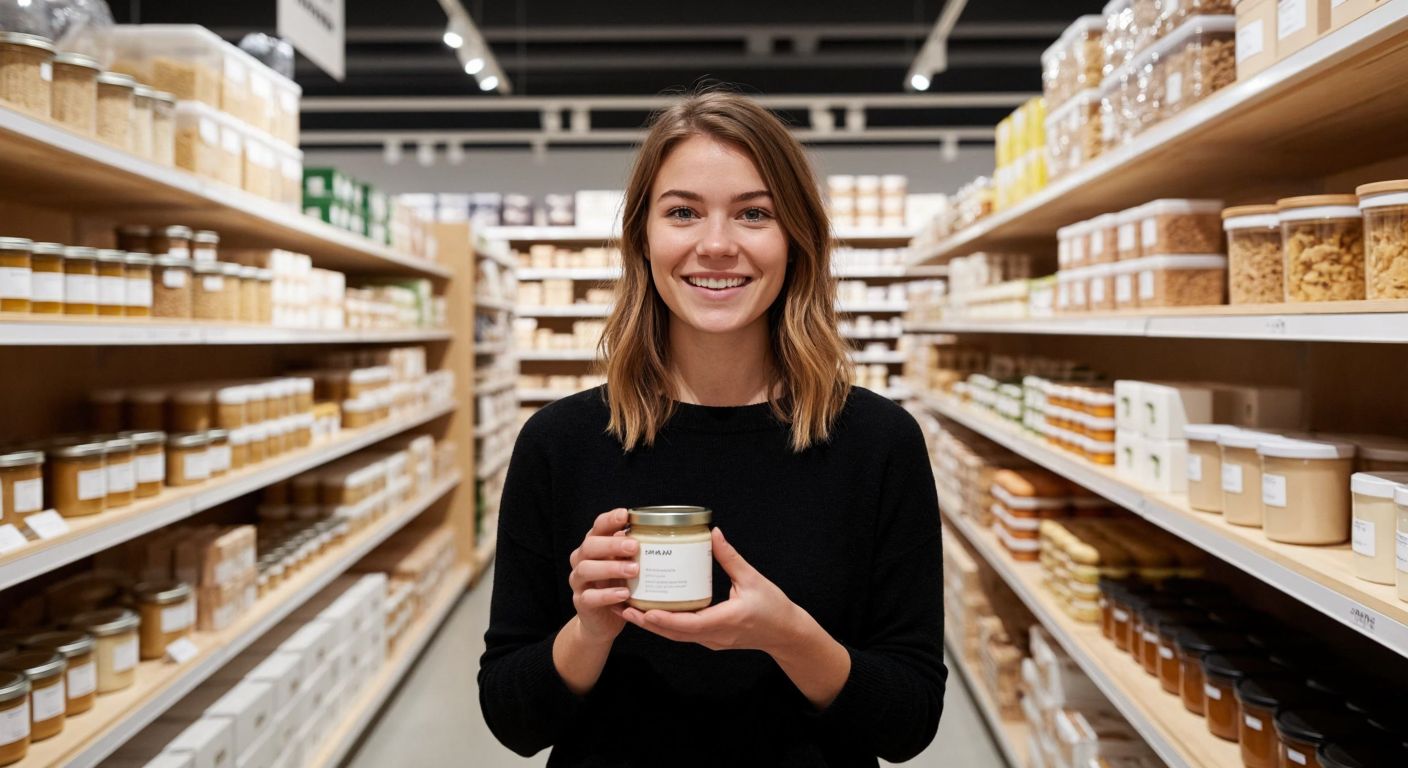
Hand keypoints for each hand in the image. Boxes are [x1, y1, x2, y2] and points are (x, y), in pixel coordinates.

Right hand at [567, 508, 637, 644]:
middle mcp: (581, 560)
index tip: (625, 515)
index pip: (598, 527)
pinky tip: (624, 594)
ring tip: (633, 570)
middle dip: (612, 544)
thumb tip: (655, 535)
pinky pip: (590, 597)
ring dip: (611, 568)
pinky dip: (607, 595)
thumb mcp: (625, 565)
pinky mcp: (581, 602)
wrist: (602, 620)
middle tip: (634, 546)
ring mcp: (578, 581)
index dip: (610, 520)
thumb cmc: (617, 586)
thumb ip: (632, 551)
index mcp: (593, 546)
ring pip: (586, 569)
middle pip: (590, 546)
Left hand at [621, 527, 801, 653]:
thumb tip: (714, 533)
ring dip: (654, 626)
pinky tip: (655, 614)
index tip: (644, 611)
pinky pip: (685, 634)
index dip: (664, 620)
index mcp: (724, 620)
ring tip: (631, 612)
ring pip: (678, 636)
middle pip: (675, 634)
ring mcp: (713, 641)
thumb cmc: (773, 606)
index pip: (689, 624)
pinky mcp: (713, 639)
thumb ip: (730, 557)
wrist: (787, 633)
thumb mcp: (753, 579)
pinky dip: (668, 626)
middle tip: (624, 609)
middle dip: (648, 623)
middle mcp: (714, 635)